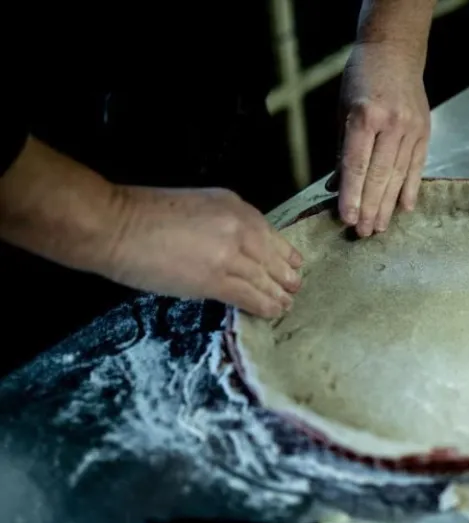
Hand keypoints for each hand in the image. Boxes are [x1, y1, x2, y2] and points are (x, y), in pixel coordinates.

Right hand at [104, 186, 302, 317]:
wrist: (114, 225)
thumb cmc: (141, 213)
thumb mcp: (195, 204)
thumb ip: (221, 223)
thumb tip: (235, 247)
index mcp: (234, 206)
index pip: (269, 233)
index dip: (283, 253)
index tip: (292, 264)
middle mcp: (239, 228)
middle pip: (273, 258)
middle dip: (286, 277)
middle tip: (294, 289)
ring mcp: (230, 254)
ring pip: (265, 280)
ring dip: (278, 295)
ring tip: (286, 305)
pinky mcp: (216, 280)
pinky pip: (250, 296)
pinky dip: (264, 306)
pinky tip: (272, 312)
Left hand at [338, 41, 430, 237]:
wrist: (395, 52)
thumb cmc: (361, 79)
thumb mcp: (342, 110)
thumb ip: (342, 150)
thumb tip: (336, 187)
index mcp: (365, 116)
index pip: (357, 165)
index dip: (352, 196)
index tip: (347, 219)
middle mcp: (391, 124)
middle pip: (379, 175)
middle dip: (370, 207)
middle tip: (363, 232)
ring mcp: (412, 129)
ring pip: (399, 175)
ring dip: (388, 205)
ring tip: (380, 227)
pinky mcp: (425, 132)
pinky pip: (417, 167)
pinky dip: (410, 189)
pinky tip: (404, 209)